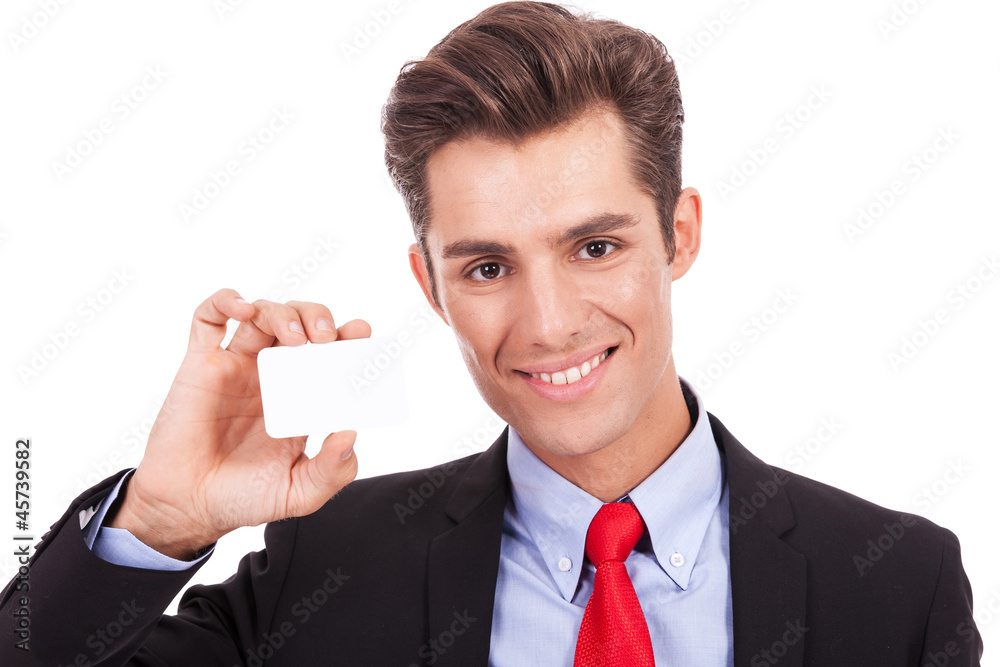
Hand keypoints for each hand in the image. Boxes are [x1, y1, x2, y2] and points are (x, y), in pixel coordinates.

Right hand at [107, 288, 370, 558]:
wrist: (188, 507)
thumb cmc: (243, 498)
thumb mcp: (300, 493)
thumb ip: (332, 471)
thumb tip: (350, 435)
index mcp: (301, 397)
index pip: (331, 353)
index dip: (348, 337)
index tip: (361, 333)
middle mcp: (272, 375)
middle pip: (301, 323)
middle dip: (318, 318)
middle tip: (327, 337)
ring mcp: (237, 366)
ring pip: (262, 314)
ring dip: (283, 313)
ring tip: (297, 338)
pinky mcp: (200, 364)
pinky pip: (207, 318)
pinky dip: (225, 301)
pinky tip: (243, 309)